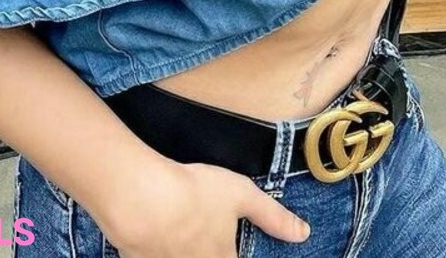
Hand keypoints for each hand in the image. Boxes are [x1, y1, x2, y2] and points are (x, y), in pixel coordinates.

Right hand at [99, 159, 309, 257]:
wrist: (142, 200)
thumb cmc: (195, 195)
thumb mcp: (242, 196)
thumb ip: (273, 217)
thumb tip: (303, 233)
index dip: (234, 254)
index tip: (233, 249)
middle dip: (211, 251)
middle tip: (211, 241)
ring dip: (182, 249)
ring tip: (184, 238)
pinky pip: (155, 256)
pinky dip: (158, 250)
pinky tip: (158, 238)